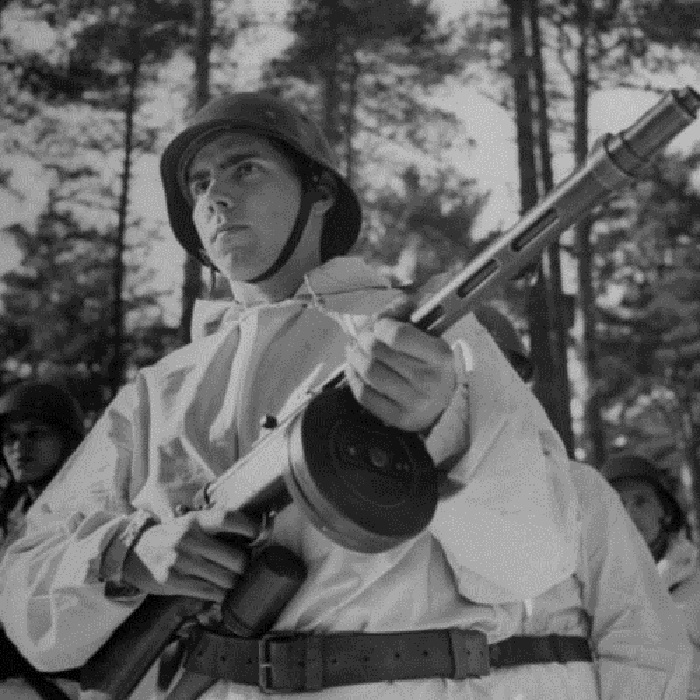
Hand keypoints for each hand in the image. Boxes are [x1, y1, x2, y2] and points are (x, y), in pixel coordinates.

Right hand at [121, 508, 257, 602]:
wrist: (132, 551)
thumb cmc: (169, 536)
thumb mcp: (188, 523)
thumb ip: (212, 528)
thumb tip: (249, 538)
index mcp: (195, 520)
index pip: (227, 519)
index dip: (249, 527)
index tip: (258, 535)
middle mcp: (188, 538)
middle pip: (235, 557)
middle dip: (244, 566)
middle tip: (244, 567)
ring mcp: (180, 561)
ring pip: (225, 579)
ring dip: (233, 583)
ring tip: (232, 581)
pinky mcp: (172, 581)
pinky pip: (209, 592)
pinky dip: (220, 595)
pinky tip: (220, 592)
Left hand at [345, 297, 456, 432]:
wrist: (446, 404)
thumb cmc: (433, 364)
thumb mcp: (431, 336)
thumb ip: (408, 314)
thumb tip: (385, 308)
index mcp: (440, 356)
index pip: (397, 335)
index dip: (381, 324)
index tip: (380, 324)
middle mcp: (428, 381)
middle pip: (378, 352)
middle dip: (364, 339)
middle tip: (362, 336)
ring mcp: (413, 403)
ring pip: (369, 372)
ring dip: (354, 357)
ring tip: (354, 350)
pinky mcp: (398, 419)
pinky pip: (365, 396)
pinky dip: (353, 378)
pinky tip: (353, 368)